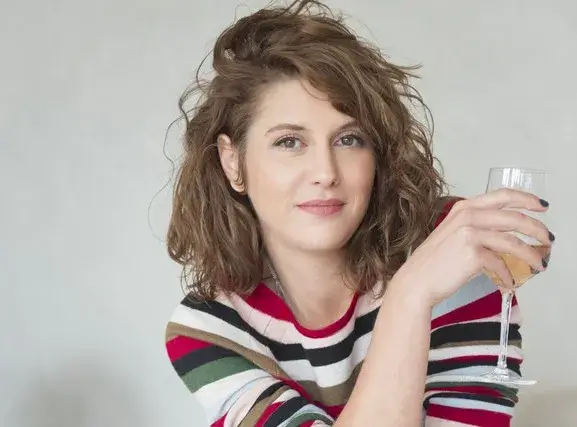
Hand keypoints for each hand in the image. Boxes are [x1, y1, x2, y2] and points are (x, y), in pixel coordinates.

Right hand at [391, 188, 552, 306]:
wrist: (417, 281)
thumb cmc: (433, 262)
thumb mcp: (452, 234)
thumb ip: (477, 228)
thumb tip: (508, 236)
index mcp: (463, 208)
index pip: (502, 196)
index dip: (526, 199)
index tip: (542, 206)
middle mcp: (467, 216)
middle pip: (514, 218)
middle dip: (537, 229)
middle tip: (548, 239)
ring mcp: (470, 233)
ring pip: (513, 241)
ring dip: (531, 255)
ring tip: (540, 265)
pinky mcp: (473, 253)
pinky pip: (501, 263)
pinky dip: (508, 275)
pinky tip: (509, 282)